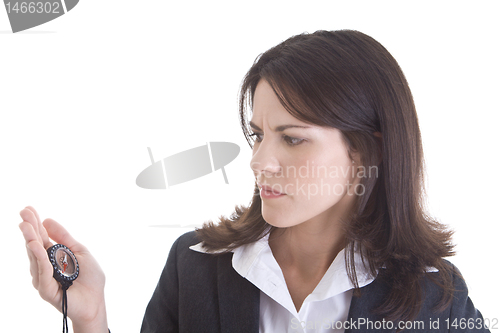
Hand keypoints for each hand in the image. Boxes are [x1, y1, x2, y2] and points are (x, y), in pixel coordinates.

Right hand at [19, 206, 107, 332]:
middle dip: (29, 228)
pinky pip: (42, 271)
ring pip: (35, 256)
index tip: (28, 208)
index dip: (35, 223)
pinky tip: (35, 245)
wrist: (96, 300)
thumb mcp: (79, 251)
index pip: (41, 237)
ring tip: (26, 226)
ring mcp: (43, 277)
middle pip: (35, 244)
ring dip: (31, 240)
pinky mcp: (45, 289)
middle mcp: (44, 265)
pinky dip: (39, 258)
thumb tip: (47, 220)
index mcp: (52, 255)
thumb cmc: (90, 277)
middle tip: (23, 213)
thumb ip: (64, 237)